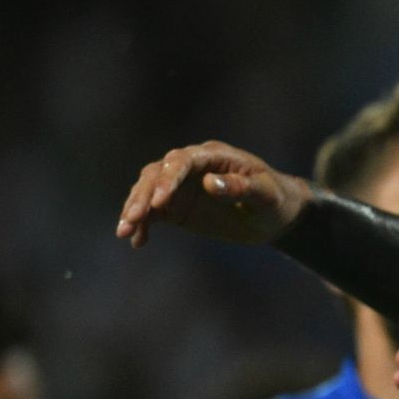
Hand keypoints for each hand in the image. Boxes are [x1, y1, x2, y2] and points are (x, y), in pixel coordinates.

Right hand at [118, 141, 312, 248]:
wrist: (274, 216)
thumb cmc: (274, 199)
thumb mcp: (266, 194)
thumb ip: (242, 187)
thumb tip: (211, 183)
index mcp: (213, 156)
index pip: (182, 161)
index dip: (168, 179)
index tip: (159, 202)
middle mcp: (191, 167)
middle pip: (157, 174)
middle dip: (143, 195)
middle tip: (133, 218)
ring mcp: (180, 185)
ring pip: (148, 191)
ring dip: (134, 210)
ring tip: (124, 232)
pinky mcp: (175, 206)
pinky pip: (152, 213)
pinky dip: (143, 225)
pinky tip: (137, 242)